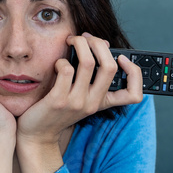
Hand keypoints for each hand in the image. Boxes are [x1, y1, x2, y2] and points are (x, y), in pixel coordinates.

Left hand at [16, 33, 142, 143]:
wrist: (38, 134)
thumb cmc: (58, 110)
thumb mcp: (81, 96)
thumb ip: (92, 75)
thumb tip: (103, 44)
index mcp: (102, 102)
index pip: (134, 95)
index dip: (135, 73)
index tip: (122, 59)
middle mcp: (93, 103)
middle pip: (110, 67)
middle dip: (99, 44)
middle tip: (86, 38)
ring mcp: (77, 102)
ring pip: (88, 62)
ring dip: (79, 44)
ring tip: (71, 41)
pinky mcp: (58, 100)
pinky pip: (66, 70)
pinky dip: (62, 61)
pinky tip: (58, 64)